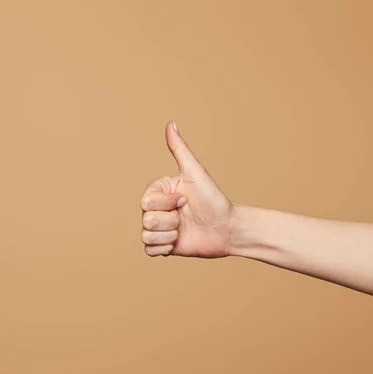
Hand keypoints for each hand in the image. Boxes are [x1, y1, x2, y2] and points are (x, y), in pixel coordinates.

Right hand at [140, 121, 234, 257]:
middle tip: (185, 216)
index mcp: (159, 192)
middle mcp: (156, 209)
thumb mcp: (194, 172)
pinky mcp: (163, 246)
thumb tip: (171, 123)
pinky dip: (165, 248)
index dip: (166, 204)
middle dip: (169, 221)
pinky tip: (179, 241)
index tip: (184, 199)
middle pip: (146, 220)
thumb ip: (179, 149)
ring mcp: (159, 228)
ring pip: (147, 236)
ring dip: (169, 235)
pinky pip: (149, 250)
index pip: (146, 202)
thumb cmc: (213, 198)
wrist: (226, 228)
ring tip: (183, 230)